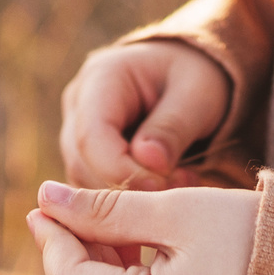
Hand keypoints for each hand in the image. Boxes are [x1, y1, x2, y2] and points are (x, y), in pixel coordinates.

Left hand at [26, 181, 258, 274]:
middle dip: (78, 251)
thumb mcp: (177, 211)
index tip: (43, 201)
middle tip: (75, 202)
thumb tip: (46, 197)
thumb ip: (106, 208)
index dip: (51, 242)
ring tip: (118, 219)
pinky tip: (145, 249)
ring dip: (105, 268)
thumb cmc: (254, 234)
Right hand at [60, 40, 234, 192]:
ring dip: (131, 196)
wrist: (188, 76)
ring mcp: (77, 131)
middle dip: (130, 186)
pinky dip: (129, 198)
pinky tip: (168, 187)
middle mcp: (79, 104)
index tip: (162, 186)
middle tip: (182, 185)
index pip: (92, 136)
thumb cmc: (192, 78)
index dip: (121, 170)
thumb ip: (173, 126)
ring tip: (183, 182)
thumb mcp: (196, 93)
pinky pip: (96, 189)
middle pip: (83, 163)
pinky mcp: (86, 157)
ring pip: (85, 182)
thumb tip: (150, 162)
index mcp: (102, 77)